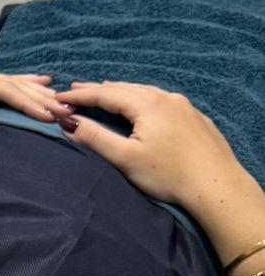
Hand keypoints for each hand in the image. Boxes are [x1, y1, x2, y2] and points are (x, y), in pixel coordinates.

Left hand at [0, 66, 61, 133]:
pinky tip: (45, 83)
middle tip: (68, 111)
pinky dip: (28, 84)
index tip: (47, 114)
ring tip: (65, 102)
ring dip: (40, 93)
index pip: (1, 89)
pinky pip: (8, 85)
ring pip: (14, 84)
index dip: (26, 101)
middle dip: (41, 98)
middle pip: (13, 85)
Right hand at [52, 81, 248, 213]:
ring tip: (102, 91)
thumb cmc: (169, 175)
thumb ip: (95, 138)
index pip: (105, 94)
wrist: (217, 187)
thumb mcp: (125, 158)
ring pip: (144, 92)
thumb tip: (67, 122)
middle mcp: (166, 97)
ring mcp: (183, 106)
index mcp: (147, 104)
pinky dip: (141, 99)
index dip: (79, 95)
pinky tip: (140, 105)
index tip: (58, 97)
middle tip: (74, 89)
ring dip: (120, 92)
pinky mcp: (194, 117)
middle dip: (97, 90)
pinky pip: (160, 100)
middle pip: (124, 88)